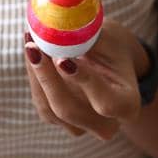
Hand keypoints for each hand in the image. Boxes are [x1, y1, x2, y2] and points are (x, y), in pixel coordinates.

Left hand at [23, 20, 148, 138]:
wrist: (107, 61)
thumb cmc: (112, 46)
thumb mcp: (108, 37)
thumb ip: (86, 37)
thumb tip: (55, 30)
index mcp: (127, 105)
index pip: (106, 102)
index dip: (83, 82)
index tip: (63, 58)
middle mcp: (105, 124)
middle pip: (68, 110)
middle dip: (47, 77)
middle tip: (34, 46)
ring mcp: (81, 127)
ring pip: (49, 108)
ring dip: (36, 74)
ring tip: (30, 40)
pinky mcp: (59, 121)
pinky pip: (41, 102)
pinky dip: (34, 76)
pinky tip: (32, 51)